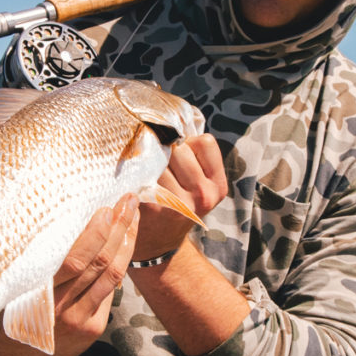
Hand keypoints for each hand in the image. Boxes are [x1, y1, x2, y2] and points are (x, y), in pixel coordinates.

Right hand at [0, 193, 140, 355]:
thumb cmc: (9, 306)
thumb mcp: (12, 284)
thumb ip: (36, 261)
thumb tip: (62, 216)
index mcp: (36, 293)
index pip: (74, 260)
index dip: (94, 235)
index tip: (104, 208)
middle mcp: (60, 308)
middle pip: (100, 263)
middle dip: (118, 228)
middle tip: (128, 202)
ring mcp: (79, 320)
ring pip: (112, 275)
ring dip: (126, 242)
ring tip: (133, 216)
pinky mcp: (92, 329)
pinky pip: (109, 290)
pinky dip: (119, 263)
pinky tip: (124, 243)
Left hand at [131, 134, 226, 261]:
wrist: (159, 241)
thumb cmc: (177, 202)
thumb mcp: (197, 184)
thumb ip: (195, 156)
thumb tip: (175, 114)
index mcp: (217, 185)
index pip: (205, 141)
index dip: (189, 142)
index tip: (180, 155)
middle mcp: (204, 195)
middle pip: (180, 148)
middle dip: (166, 150)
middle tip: (159, 163)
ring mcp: (181, 203)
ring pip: (160, 158)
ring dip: (151, 160)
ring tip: (149, 172)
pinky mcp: (157, 207)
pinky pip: (145, 172)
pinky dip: (138, 171)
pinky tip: (138, 180)